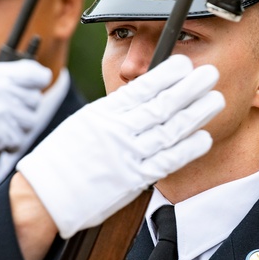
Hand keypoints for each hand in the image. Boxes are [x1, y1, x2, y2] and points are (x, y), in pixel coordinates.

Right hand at [0, 60, 51, 172]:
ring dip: (20, 125)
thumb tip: (21, 73)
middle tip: (9, 111)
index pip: (34, 74)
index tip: (37, 84)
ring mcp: (3, 114)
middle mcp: (1, 92)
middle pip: (35, 99)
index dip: (39, 79)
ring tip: (3, 126)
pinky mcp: (3, 135)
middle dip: (25, 106)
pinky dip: (12, 142)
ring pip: (30, 120)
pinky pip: (20, 139)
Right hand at [18, 54, 223, 237]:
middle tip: (210, 74)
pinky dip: (187, 150)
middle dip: (189, 88)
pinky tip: (204, 137)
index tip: (184, 64)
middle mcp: (116, 131)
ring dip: (196, 113)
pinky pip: (165, 161)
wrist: (43, 196)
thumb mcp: (81, 124)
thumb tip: (135, 97)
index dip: (166, 74)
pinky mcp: (132, 179)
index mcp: (102, 114)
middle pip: (160, 105)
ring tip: (215, 99)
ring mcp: (125, 155)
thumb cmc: (60, 160)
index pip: (140, 88)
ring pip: (169, 129)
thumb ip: (110, 113)